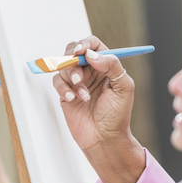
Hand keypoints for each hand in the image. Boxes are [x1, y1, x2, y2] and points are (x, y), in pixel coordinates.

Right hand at [52, 36, 145, 182]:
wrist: (105, 139)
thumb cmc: (118, 115)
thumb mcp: (124, 88)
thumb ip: (112, 66)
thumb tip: (92, 54)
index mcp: (106, 66)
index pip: (93, 44)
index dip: (86, 43)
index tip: (82, 51)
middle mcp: (90, 71)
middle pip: (74, 51)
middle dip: (73, 59)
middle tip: (78, 73)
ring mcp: (77, 82)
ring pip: (64, 66)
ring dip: (72, 78)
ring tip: (84, 95)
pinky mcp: (66, 93)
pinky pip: (57, 82)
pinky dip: (63, 89)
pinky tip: (73, 99)